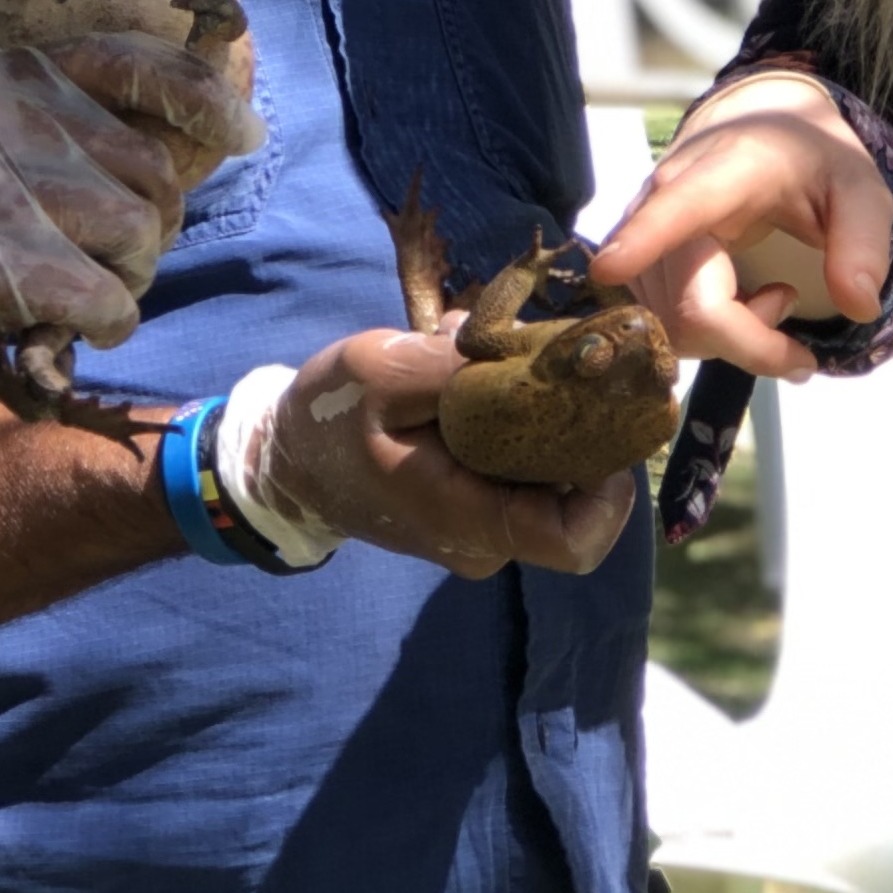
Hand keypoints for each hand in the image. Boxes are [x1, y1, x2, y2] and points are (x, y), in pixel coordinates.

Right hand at [0, 38, 262, 390]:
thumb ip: (47, 128)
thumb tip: (155, 170)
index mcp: (13, 72)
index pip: (142, 67)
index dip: (208, 103)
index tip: (244, 133)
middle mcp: (16, 113)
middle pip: (153, 175)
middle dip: (146, 233)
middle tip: (98, 269)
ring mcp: (3, 182)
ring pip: (139, 240)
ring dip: (123, 284)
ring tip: (72, 299)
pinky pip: (104, 300)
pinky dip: (101, 327)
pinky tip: (61, 331)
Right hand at [240, 326, 635, 578]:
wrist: (284, 459)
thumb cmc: (325, 419)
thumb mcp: (379, 369)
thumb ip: (454, 366)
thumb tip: (532, 351)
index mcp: (464, 518)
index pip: (573, 541)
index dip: (609, 493)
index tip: (600, 423)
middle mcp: (483, 538)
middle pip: (570, 493)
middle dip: (568, 420)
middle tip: (539, 352)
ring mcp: (479, 526)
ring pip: (544, 470)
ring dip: (532, 409)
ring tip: (479, 358)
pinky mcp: (474, 504)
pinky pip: (518, 464)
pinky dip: (509, 416)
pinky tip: (465, 373)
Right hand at [583, 70, 892, 378]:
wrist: (763, 125)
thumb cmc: (811, 160)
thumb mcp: (861, 192)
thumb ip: (864, 244)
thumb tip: (858, 306)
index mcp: (724, 171)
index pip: (677, 209)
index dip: (642, 242)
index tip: (610, 268)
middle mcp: (664, 196)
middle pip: (687, 306)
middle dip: (748, 341)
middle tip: (795, 312)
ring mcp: (638, 227)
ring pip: (669, 324)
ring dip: (729, 337)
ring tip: (772, 297)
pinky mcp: (630, 253)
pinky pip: (657, 318)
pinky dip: (704, 331)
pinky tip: (737, 300)